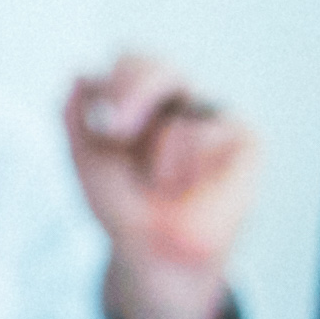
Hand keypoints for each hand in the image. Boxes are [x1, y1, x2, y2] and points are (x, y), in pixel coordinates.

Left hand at [63, 54, 252, 318]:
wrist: (157, 254)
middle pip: (160, 68)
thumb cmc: (124, 204)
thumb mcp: (89, 164)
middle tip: (119, 131)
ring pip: (182, 117)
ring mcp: (211, 115)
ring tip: (162, 190)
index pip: (130, 64)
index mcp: (137, 96)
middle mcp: (176, 98)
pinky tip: (190, 193)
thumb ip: (75, 119)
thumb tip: (78, 76)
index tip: (108, 126)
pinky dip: (189, 174)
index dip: (117, 84)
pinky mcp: (244, 138)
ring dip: (160, 165)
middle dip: (136, 90)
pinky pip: (210, 140)